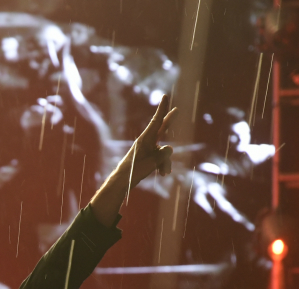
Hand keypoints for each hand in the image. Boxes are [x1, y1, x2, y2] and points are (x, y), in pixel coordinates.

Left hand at [90, 94, 176, 226]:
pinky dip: (162, 165)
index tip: (165, 96)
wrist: (122, 181)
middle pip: (161, 129)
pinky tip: (162, 173)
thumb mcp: (152, 162)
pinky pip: (160, 159)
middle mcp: (147, 142)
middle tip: (176, 110)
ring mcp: (148, 150)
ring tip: (163, 172)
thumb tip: (170, 148)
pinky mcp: (148, 158)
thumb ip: (164, 154)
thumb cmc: (135, 170)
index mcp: (145, 139)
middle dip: (169, 121)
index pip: (156, 121)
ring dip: (166, 162)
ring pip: (163, 152)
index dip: (162, 109)